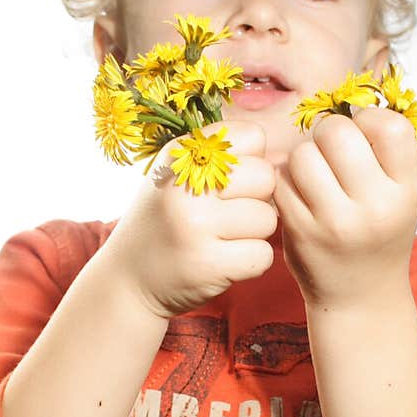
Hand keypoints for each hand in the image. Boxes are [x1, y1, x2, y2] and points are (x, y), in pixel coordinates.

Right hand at [104, 121, 277, 318]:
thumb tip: (286, 159)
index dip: (250, 163)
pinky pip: (263, 255)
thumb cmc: (167, 221)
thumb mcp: (179, 174)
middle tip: (228, 217)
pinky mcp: (208, 264)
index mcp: (180, 153)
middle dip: (257, 199)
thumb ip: (225, 157)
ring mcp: (195, 226)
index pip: (252, 137)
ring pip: (268, 219)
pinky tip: (224, 262)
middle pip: (266, 177)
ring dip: (254, 234)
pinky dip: (251, 262)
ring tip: (222, 240)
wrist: (129, 279)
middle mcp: (185, 185)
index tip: (229, 183)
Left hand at [274, 106, 416, 308]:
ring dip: (305, 156)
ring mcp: (334, 223)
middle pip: (337, 132)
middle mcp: (374, 207)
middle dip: (330, 134)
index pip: (390, 125)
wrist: (360, 297)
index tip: (366, 137)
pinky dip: (287, 181)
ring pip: (303, 154)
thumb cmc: (380, 230)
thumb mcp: (402, 193)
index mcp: (408, 191)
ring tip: (317, 175)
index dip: (370, 120)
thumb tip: (347, 98)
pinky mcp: (299, 232)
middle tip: (334, 153)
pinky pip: (281, 181)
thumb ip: (386, 148)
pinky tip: (301, 195)